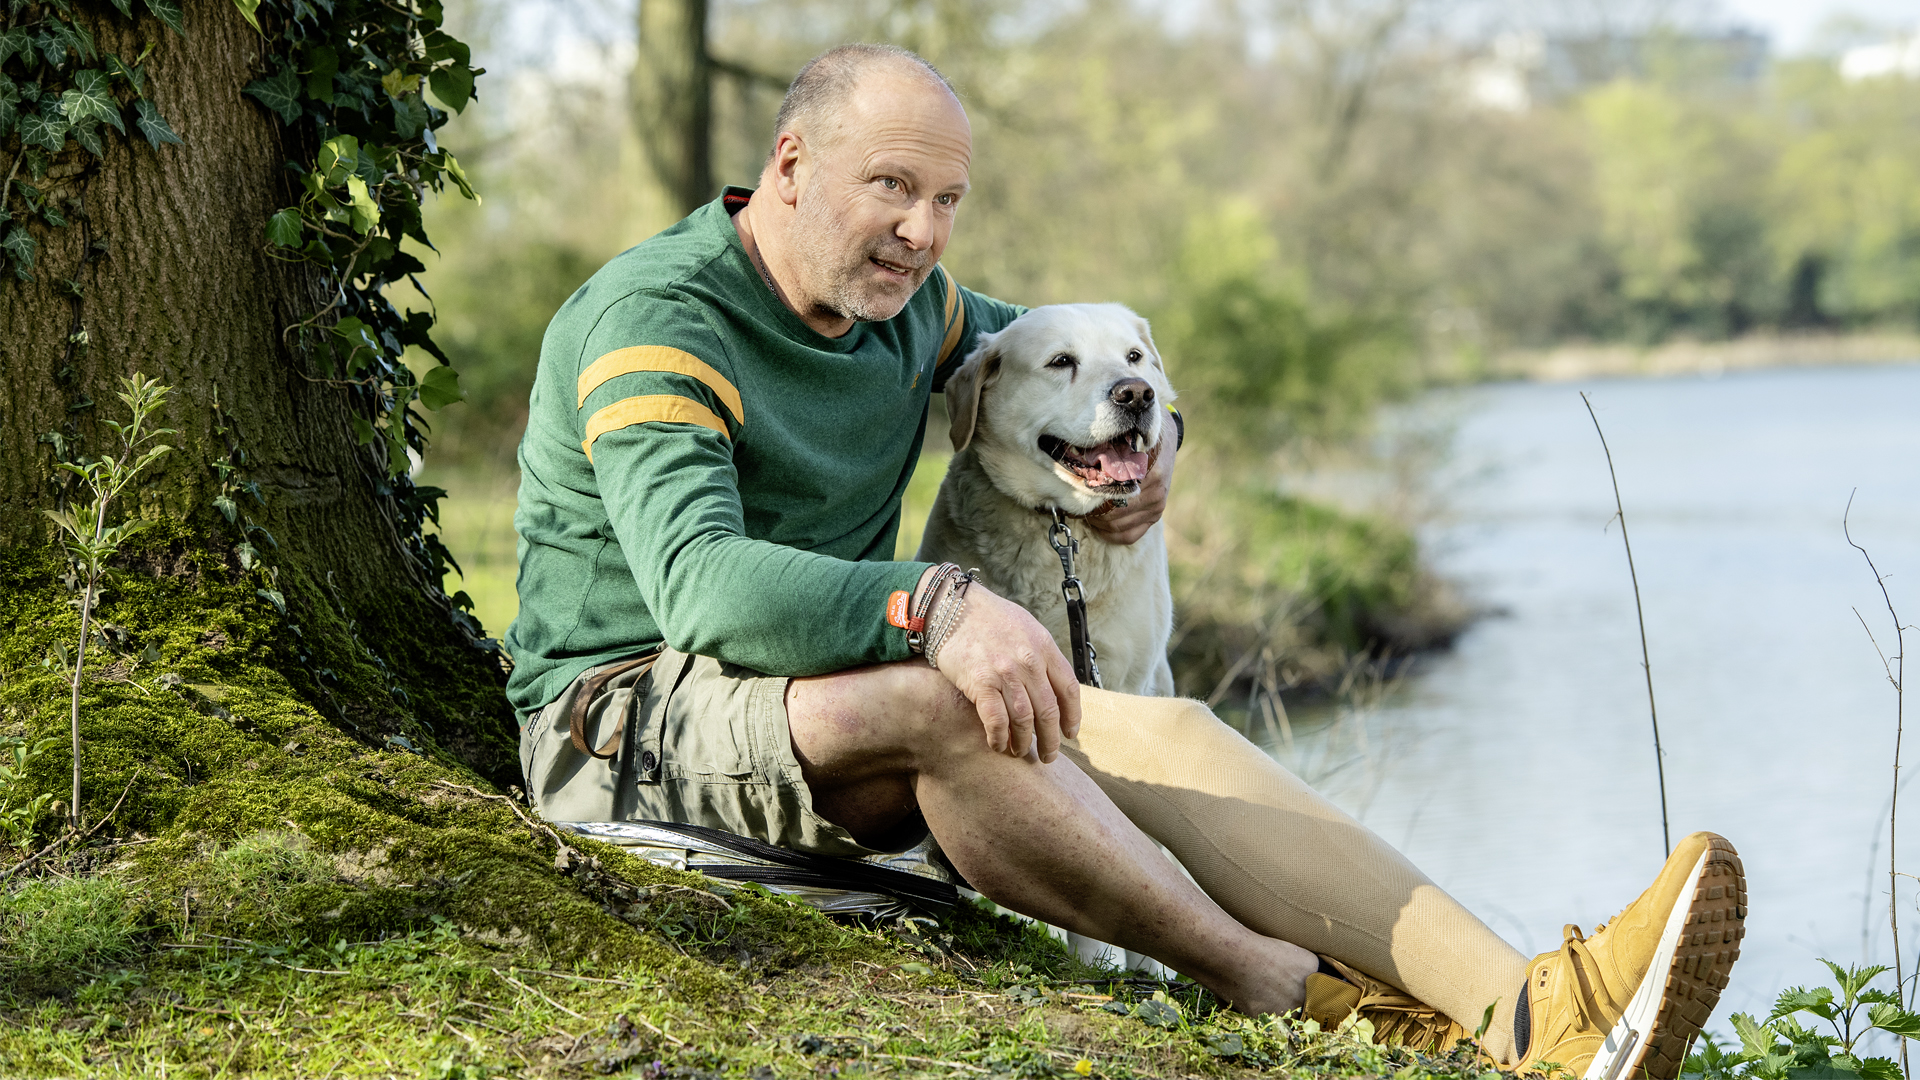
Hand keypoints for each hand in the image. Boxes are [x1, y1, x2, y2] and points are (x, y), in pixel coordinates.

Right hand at [931, 583, 1080, 761]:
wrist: (952, 606)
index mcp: (1044, 647)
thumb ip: (1040, 654)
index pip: (1069, 689)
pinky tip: (998, 745)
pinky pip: (996, 720)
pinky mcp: (980, 682)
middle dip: (1050, 739)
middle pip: (1049, 711)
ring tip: (1020, 753)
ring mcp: (1005, 672)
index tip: (1069, 733)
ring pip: (1024, 720)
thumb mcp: (1025, 627)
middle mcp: (1029, 661)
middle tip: (1048, 755)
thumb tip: (1052, 684)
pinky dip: (999, 738)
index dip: (1072, 716)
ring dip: (1023, 742)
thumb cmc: (988, 617)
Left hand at [1085, 436, 1174, 544]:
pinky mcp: (1155, 516)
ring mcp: (1157, 507)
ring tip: (1085, 510)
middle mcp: (1156, 493)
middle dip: (1092, 510)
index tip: (1076, 491)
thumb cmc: (1137, 437)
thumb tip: (1080, 464)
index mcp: (1150, 473)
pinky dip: (1111, 533)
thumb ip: (1108, 452)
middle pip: (1113, 514)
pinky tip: (1099, 524)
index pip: (1113, 495)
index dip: (1090, 495)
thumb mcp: (1124, 438)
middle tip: (1075, 504)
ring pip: (1118, 526)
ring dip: (1098, 522)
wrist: (1162, 439)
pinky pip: (1130, 535)